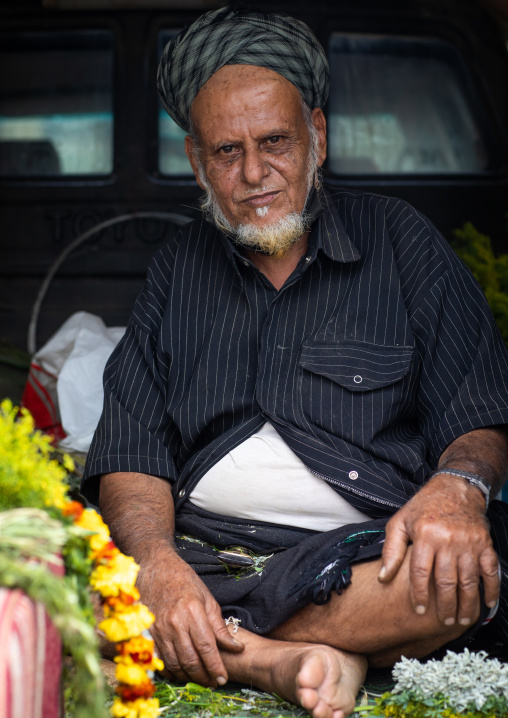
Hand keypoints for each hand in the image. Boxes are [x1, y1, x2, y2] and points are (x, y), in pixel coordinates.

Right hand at [137, 547, 243, 686]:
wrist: (155, 567)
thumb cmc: (184, 581)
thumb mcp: (207, 598)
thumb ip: (219, 626)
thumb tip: (236, 647)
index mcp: (192, 611)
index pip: (207, 647)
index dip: (216, 667)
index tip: (223, 678)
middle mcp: (174, 622)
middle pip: (190, 660)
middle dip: (204, 676)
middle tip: (213, 683)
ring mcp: (158, 628)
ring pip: (174, 663)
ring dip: (188, 676)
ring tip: (199, 679)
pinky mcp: (147, 632)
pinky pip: (159, 659)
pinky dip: (169, 670)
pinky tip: (179, 672)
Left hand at [378, 473, 499, 625]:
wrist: (456, 488)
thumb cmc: (424, 506)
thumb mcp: (400, 521)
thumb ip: (391, 550)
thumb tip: (383, 577)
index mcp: (426, 534)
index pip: (421, 572)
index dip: (419, 594)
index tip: (419, 610)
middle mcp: (448, 540)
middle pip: (446, 581)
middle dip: (444, 606)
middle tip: (443, 621)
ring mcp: (469, 543)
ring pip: (468, 581)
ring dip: (466, 604)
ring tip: (461, 620)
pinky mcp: (485, 544)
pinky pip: (490, 571)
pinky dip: (490, 590)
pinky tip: (487, 604)